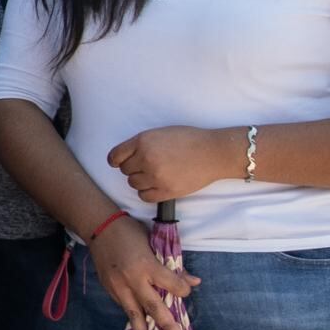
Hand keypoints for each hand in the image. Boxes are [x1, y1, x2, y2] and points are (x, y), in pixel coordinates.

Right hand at [90, 215, 194, 329]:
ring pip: (133, 314)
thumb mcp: (153, 243)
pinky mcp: (109, 290)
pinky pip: (124, 307)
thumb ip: (172, 266)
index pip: (171, 284)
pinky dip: (133, 318)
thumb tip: (194, 282)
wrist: (97, 227)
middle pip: (153, 307)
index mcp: (146, 265)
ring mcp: (118, 287)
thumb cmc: (129, 232)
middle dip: (166, 324)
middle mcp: (132, 280)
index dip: (182, 290)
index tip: (186, 292)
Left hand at [106, 126, 240, 204]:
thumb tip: (127, 156)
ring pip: (133, 184)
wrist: (213, 153)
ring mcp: (156, 177)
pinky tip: (156, 186)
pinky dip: (147, 192)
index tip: (117, 163)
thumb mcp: (161, 133)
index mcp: (143, 141)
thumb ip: (142, 143)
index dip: (115, 160)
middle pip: (125, 170)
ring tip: (154, 175)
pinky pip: (144, 196)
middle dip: (133, 168)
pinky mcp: (166, 191)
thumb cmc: (189, 140)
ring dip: (140, 180)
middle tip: (147, 166)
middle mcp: (146, 159)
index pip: (116, 156)